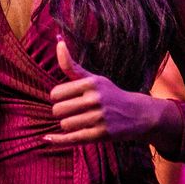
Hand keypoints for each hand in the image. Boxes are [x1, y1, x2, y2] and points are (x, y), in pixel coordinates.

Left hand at [45, 38, 168, 145]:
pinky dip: (58, 140)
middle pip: (58, 110)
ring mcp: (99, 118)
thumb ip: (72, 65)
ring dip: (67, 125)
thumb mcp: (93, 78)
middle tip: (72, 111)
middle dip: (61, 112)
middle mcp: (95, 99)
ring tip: (79, 121)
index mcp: (91, 83)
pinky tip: (47, 137)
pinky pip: (73, 138)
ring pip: (65, 124)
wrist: (137, 114)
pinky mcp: (101, 135)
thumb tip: (58, 43)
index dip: (57, 97)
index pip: (56, 93)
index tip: (66, 98)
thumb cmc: (109, 94)